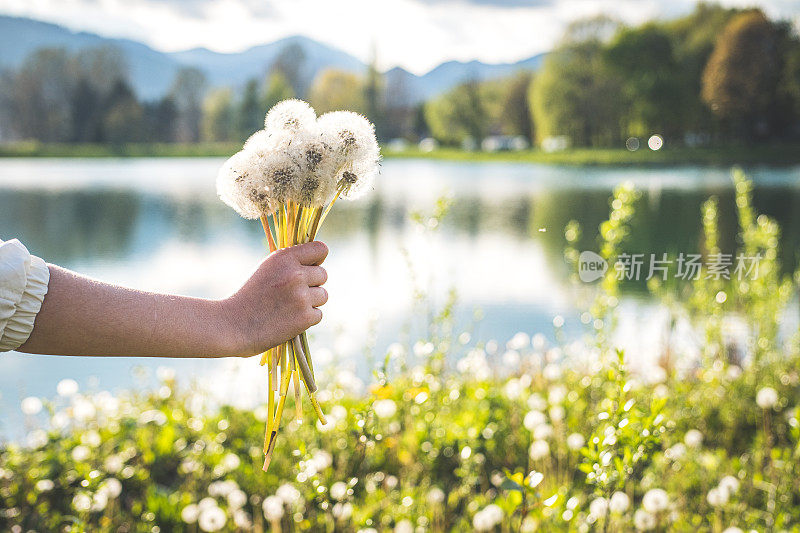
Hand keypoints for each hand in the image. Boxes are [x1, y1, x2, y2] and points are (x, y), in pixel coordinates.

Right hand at [219, 241, 328, 356]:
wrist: (231, 325)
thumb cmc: (250, 296)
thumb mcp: (267, 269)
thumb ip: (290, 263)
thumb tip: (317, 260)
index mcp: (284, 258)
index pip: (321, 249)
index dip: (317, 259)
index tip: (309, 268)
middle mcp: (295, 274)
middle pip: (324, 274)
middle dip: (312, 284)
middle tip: (291, 293)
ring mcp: (301, 296)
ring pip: (323, 295)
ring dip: (310, 302)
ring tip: (288, 307)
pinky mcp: (304, 317)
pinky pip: (318, 314)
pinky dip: (306, 319)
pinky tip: (288, 319)